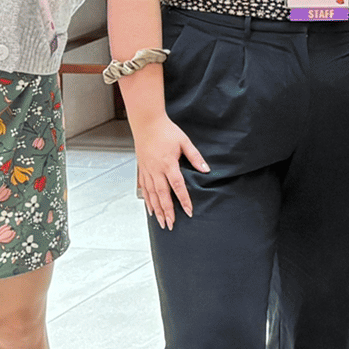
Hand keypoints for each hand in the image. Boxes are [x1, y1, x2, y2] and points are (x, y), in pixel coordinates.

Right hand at [131, 113, 207, 229]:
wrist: (146, 123)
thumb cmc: (166, 131)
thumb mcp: (185, 142)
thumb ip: (195, 157)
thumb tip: (206, 170)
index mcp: (168, 164)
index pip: (178, 186)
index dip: (183, 200)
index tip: (189, 211)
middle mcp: (156, 170)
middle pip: (162, 195)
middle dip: (167, 212)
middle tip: (170, 225)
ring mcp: (147, 170)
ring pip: (151, 194)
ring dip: (156, 209)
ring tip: (160, 222)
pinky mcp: (142, 168)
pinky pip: (144, 187)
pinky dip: (147, 199)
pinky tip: (150, 208)